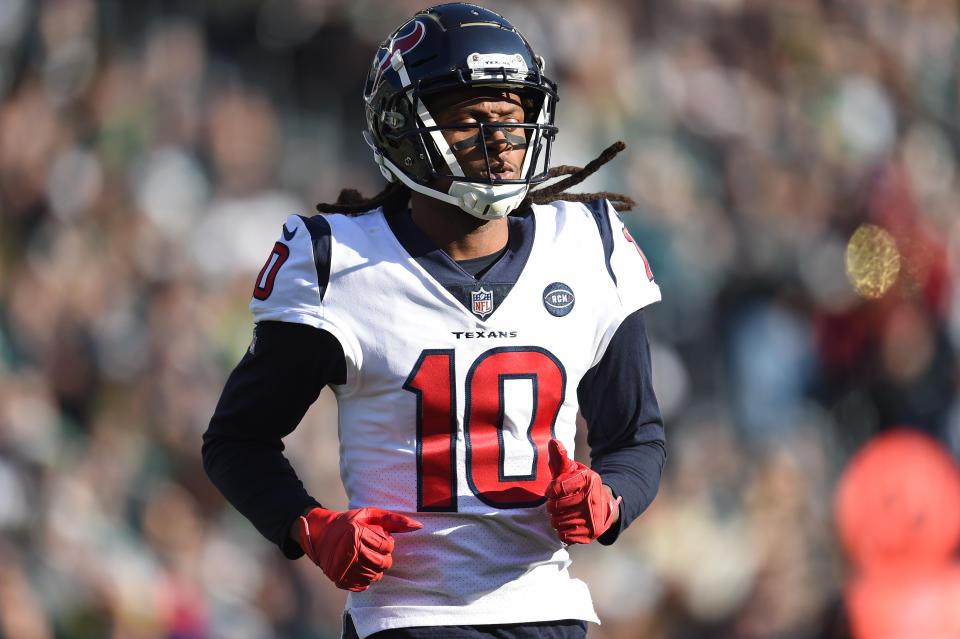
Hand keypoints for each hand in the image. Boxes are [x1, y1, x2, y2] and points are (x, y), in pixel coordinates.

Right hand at [297, 506, 421, 590]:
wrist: (320, 535)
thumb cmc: (348, 522)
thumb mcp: (369, 514)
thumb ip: (393, 520)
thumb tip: (418, 526)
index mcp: (356, 534)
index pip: (386, 547)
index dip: (389, 544)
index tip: (382, 541)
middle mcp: (349, 552)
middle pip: (382, 563)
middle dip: (385, 559)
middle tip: (378, 552)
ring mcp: (343, 568)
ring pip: (374, 576)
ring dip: (376, 569)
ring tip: (369, 559)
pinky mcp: (340, 579)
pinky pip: (363, 585)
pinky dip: (366, 578)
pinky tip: (361, 567)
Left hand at [545, 439, 620, 544]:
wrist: (604, 505)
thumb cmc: (581, 485)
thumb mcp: (573, 470)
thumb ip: (560, 458)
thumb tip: (553, 442)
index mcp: (588, 480)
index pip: (555, 489)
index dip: (550, 491)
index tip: (554, 491)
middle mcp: (593, 499)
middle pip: (555, 508)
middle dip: (553, 506)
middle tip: (559, 504)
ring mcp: (593, 518)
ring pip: (558, 522)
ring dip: (557, 519)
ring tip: (564, 513)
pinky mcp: (592, 533)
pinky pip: (565, 536)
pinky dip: (563, 531)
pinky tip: (570, 523)